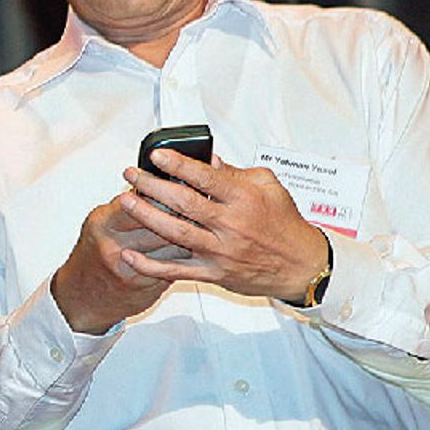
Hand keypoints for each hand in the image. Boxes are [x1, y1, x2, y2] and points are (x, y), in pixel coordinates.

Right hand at [50, 193, 185, 332]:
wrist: (83, 296)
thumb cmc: (94, 254)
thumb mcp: (102, 223)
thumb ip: (128, 208)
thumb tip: (158, 187)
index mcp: (102, 224)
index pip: (137, 202)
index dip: (160, 193)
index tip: (176, 183)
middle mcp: (115, 246)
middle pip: (158, 223)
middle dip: (180, 212)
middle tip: (196, 201)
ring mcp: (130, 269)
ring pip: (172, 245)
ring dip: (189, 233)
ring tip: (200, 222)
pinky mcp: (146, 286)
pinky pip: (174, 265)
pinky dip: (186, 254)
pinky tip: (192, 246)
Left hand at [119, 150, 329, 300]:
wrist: (303, 266)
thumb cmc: (285, 224)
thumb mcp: (269, 187)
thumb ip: (236, 173)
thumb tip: (208, 160)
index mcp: (244, 199)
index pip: (204, 177)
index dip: (177, 164)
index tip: (156, 155)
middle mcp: (231, 225)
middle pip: (184, 202)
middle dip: (152, 186)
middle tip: (131, 175)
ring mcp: (221, 251)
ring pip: (176, 233)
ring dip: (147, 217)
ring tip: (126, 201)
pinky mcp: (215, 273)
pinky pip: (177, 270)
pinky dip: (151, 265)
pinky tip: (131, 255)